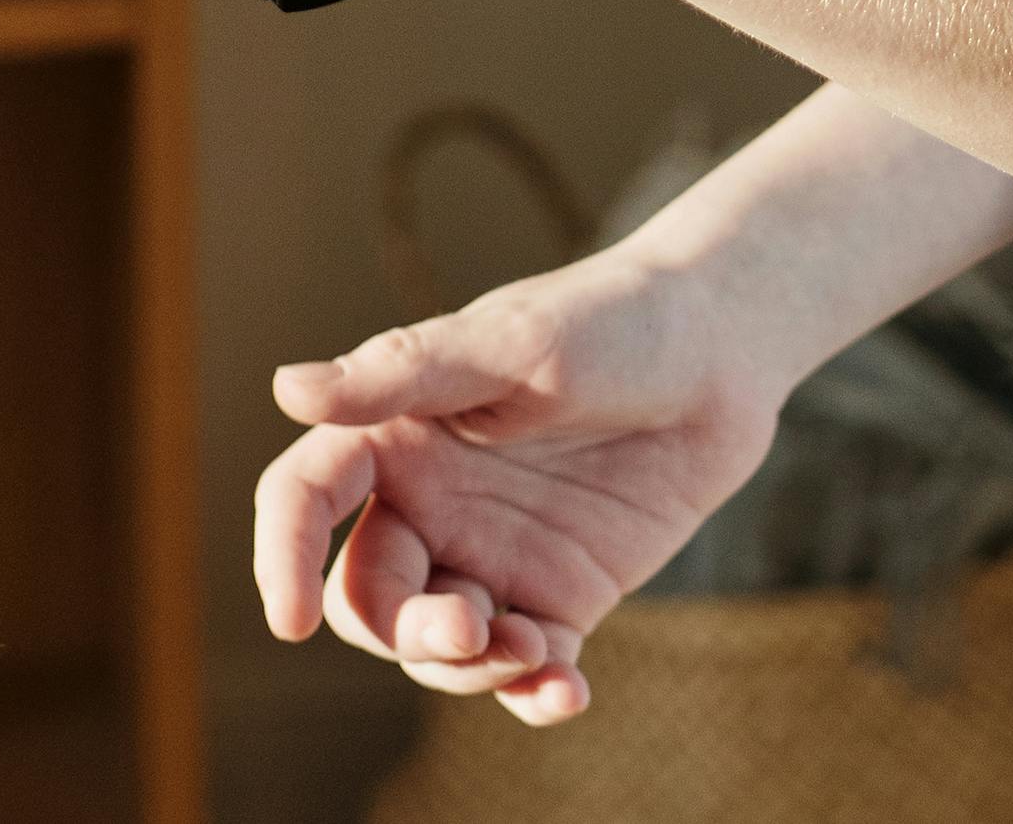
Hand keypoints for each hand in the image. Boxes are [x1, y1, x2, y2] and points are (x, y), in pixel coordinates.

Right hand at [255, 241, 788, 721]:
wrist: (728, 346)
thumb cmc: (616, 318)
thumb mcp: (514, 339)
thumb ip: (405, 372)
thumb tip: (285, 388)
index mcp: (404, 433)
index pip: (311, 499)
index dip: (284, 557)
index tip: (290, 621)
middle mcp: (437, 502)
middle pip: (371, 598)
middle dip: (403, 630)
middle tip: (468, 625)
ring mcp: (495, 556)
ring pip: (440, 649)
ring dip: (470, 668)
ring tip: (535, 650)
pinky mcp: (559, 595)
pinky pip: (524, 669)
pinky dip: (535, 694)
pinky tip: (569, 692)